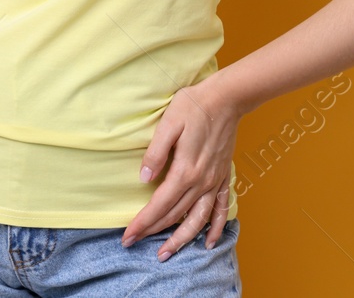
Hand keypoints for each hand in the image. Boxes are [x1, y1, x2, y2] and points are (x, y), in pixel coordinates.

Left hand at [119, 74, 242, 258]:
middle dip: (153, 232)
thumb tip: (143, 178)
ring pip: (197, 220)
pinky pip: (221, 210)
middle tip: (134, 245)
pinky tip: (209, 242)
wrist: (226, 99)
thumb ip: (156, 152)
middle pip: (174, 215)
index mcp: (184, 170)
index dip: (142, 222)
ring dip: (182, 239)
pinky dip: (216, 228)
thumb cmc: (193, 106)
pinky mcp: (223, 178)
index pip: (159, 204)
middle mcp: (201, 182)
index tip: (127, 236)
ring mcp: (214, 181)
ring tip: (167, 254)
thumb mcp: (168, 123)